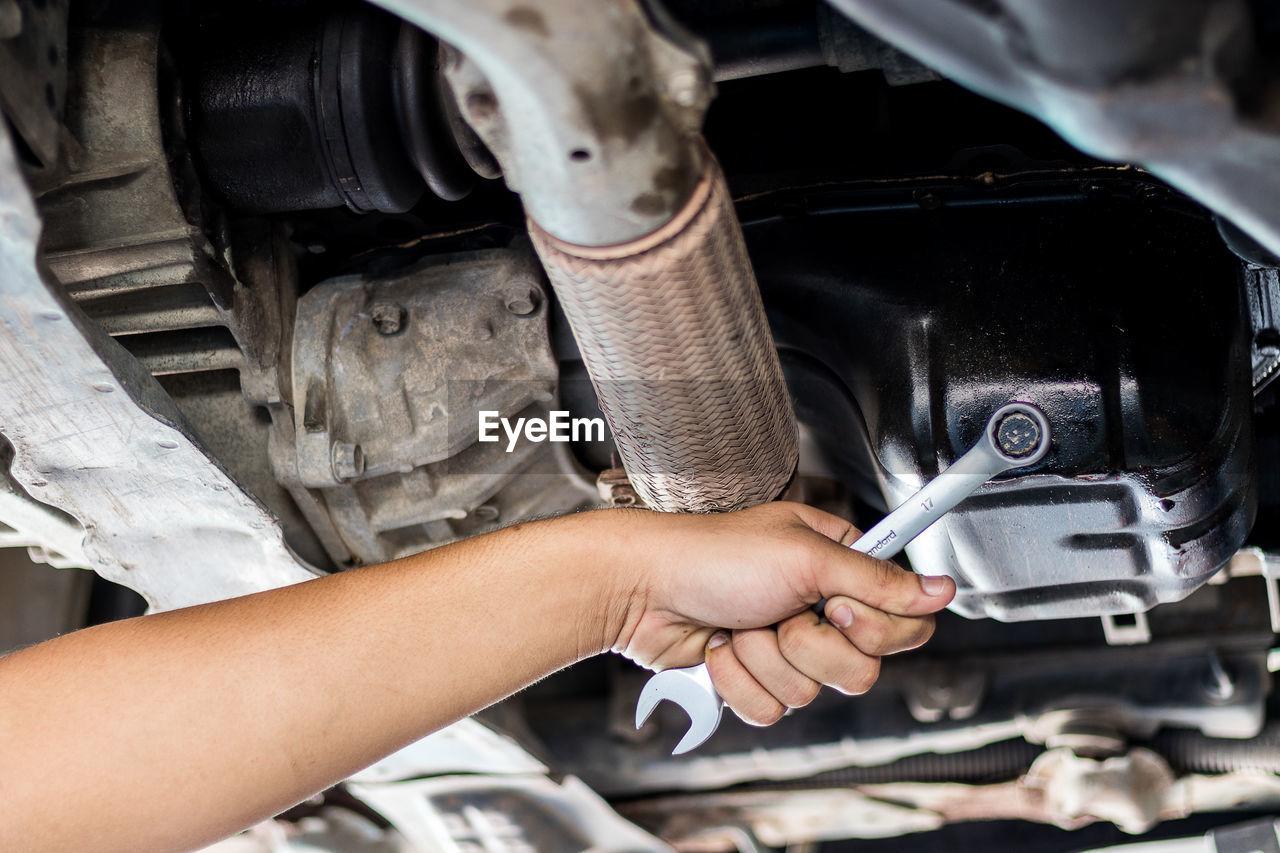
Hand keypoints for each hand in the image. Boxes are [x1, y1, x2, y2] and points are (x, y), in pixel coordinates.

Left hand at [604, 502, 954, 725]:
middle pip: (863, 668)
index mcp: (840, 569)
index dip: (876, 628)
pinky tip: (718, 647)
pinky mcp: (753, 678)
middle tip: (779, 612)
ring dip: (766, 659)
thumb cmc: (714, 554)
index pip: (903, 622)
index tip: (837, 608)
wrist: (643, 587)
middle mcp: (819, 609)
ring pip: (813, 693)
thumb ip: (878, 581)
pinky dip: (739, 680)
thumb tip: (943, 590)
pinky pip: (772, 709)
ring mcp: (785, 647)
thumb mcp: (805, 557)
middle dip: (811, 646)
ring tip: (738, 623)